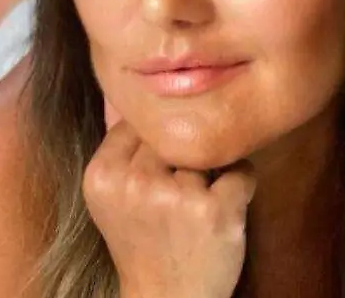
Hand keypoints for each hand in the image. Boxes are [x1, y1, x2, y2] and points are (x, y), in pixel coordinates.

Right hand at [83, 120, 255, 297]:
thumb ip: (124, 152)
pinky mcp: (214, 211)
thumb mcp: (113, 198)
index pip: (139, 123)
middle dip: (184, 159)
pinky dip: (242, 185)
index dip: (157, 141)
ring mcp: (175, 196)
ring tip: (200, 205)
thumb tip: (153, 98)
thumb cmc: (144, 245)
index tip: (162, 167)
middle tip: (182, 193)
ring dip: (213, 173)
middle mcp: (134, 182)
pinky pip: (242, 170)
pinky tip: (225, 208)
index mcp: (102, 175)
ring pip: (208, 152)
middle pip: (174, 136)